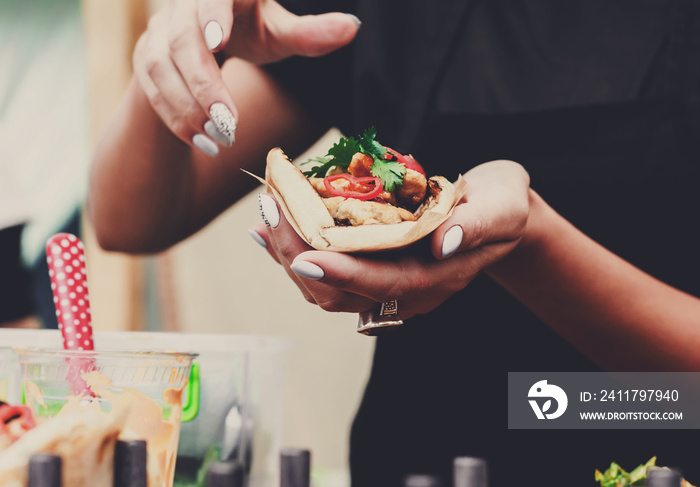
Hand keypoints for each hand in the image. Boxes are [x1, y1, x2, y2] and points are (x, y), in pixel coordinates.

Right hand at [132, 0, 359, 154]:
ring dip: (188, 109)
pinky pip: (150, 89)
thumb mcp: (280, 34)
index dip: (212, 14)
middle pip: (182, 41)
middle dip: (205, 86)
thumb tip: (353, 26)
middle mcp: (182, 5)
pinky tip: (200, 141)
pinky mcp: (146, 57)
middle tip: (230, 125)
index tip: (219, 41)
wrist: (208, 41)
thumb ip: (311, 34)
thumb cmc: (251, 32)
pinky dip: (175, 118)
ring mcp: (158, 31)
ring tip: (218, 140)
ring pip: (160, 68)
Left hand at [251, 160, 530, 318]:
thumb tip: (446, 242)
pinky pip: (327, 270)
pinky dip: (296, 251)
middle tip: (272, 215)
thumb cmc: (500, 206)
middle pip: (342, 292)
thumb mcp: (501, 207)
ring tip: (266, 218)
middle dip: (300, 258)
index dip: (342, 273)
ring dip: (290, 255)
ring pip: (327, 287)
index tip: (305, 254)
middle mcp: (406, 290)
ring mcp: (386, 283)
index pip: (384, 284)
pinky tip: (272, 230)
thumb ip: (478, 225)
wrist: (497, 213)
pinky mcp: (373, 269)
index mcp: (436, 279)